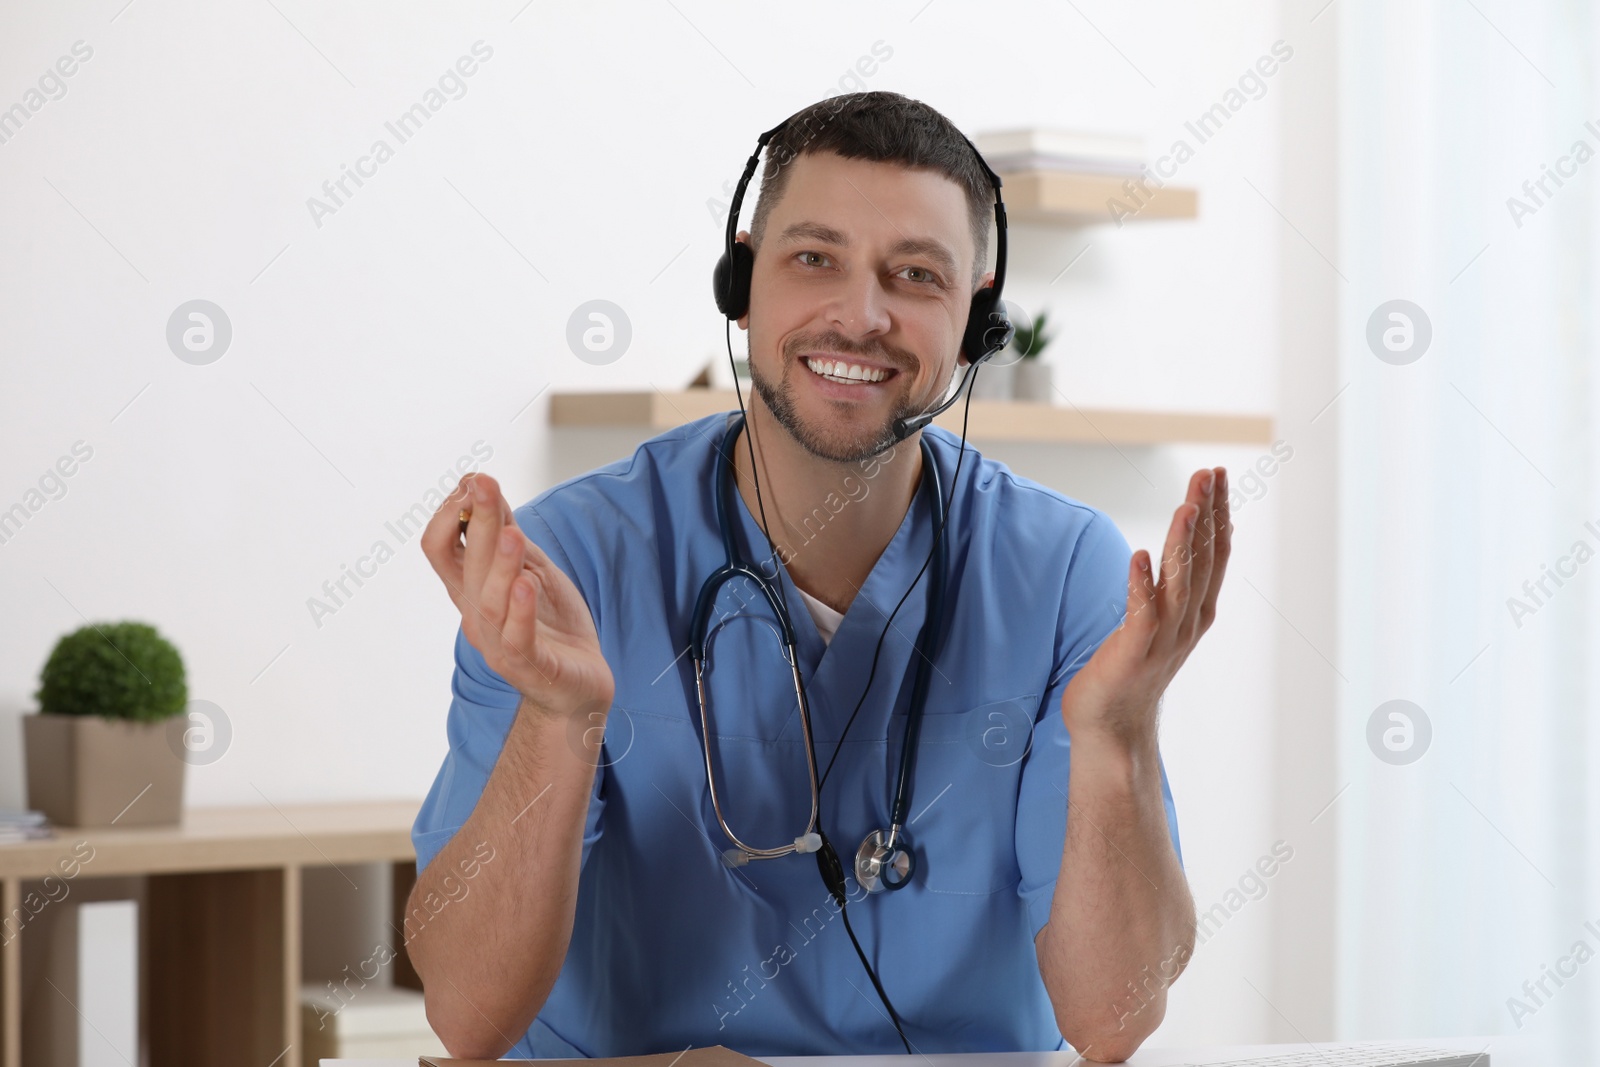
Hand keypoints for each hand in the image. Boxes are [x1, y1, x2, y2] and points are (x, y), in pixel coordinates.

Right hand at [422, 473, 614, 717]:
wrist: (580, 684)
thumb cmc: (552, 624)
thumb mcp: (531, 568)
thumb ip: (507, 534)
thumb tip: (481, 484)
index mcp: (471, 590)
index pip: (439, 547)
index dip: (449, 514)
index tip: (472, 480)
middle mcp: (476, 616)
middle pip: (467, 564)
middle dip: (478, 521)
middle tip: (484, 483)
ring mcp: (500, 644)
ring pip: (490, 601)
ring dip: (501, 564)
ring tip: (512, 533)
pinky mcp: (530, 666)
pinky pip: (519, 638)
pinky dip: (521, 610)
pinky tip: (527, 584)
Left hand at [1060, 467, 1231, 748]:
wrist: (1112, 728)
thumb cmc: (1131, 671)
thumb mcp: (1164, 621)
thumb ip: (1180, 585)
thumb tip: (1197, 546)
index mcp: (1195, 612)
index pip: (1213, 554)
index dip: (1217, 514)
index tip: (1217, 475)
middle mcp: (1186, 622)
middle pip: (1203, 560)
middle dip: (1206, 514)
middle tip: (1209, 473)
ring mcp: (1162, 638)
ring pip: (1178, 582)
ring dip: (1182, 543)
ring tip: (1186, 506)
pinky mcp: (1133, 653)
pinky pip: (1141, 614)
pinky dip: (1142, 584)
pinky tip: (1139, 556)